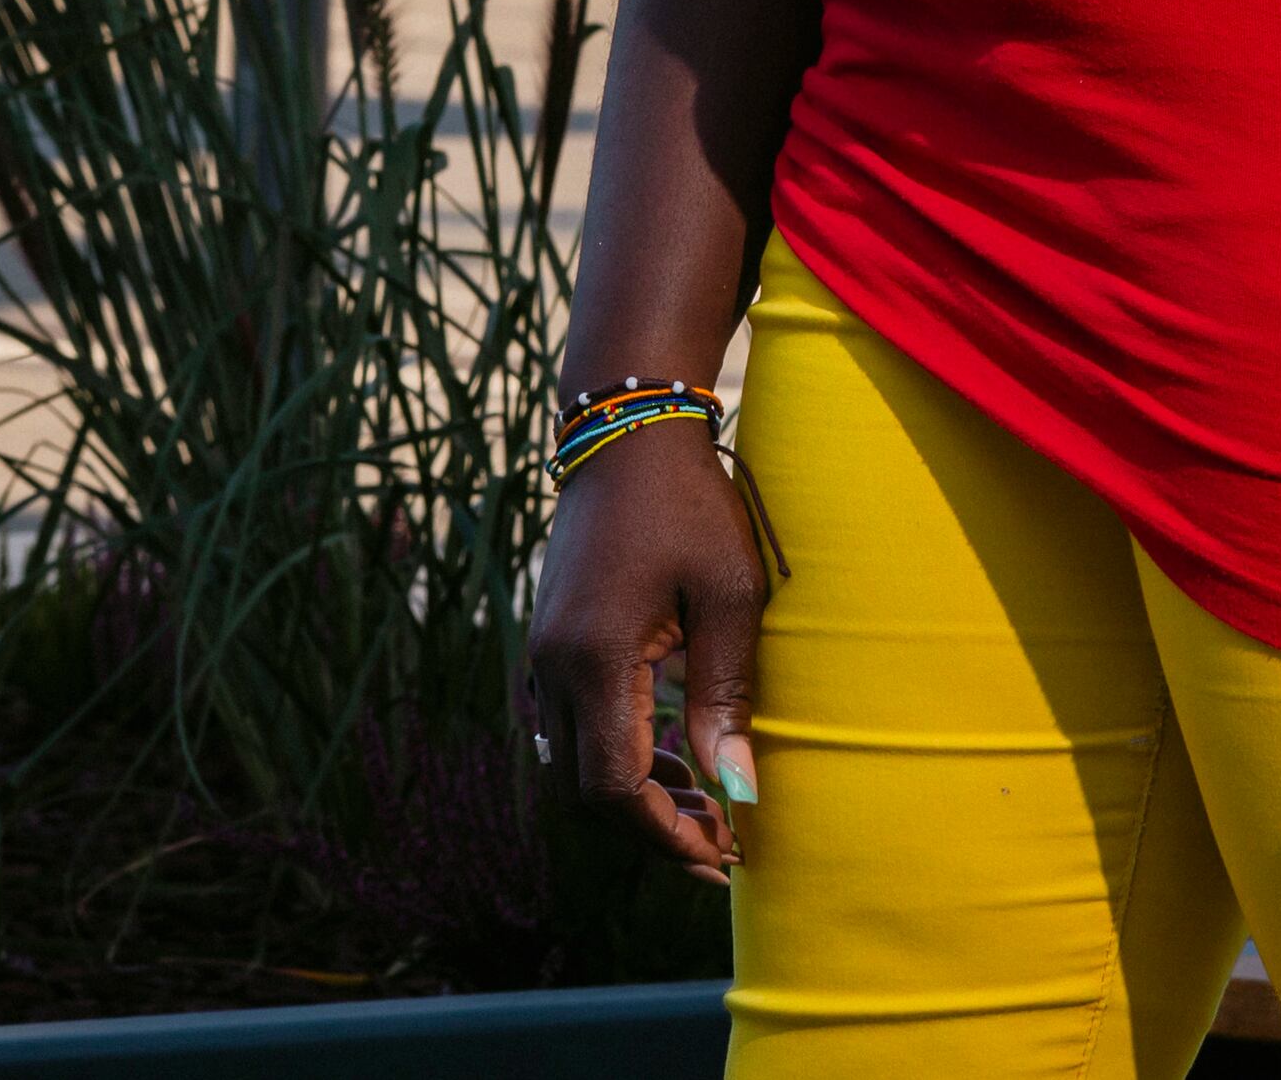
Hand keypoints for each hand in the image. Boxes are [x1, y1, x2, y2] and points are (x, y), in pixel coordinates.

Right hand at [525, 425, 765, 883]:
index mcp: (593, 660)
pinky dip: (618, 755)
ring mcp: (543, 654)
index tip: (724, 852)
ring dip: (636, 795)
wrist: (627, 427)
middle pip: (586, 791)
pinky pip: (571, 726)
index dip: (668, 834)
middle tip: (722, 841)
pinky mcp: (551, 641)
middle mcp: (552, 666)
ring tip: (706, 803)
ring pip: (574, 763)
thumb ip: (725, 697)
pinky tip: (673, 752)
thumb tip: (737, 793)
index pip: (614, 789)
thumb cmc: (690, 504)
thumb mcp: (728, 596)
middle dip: (652, 828)